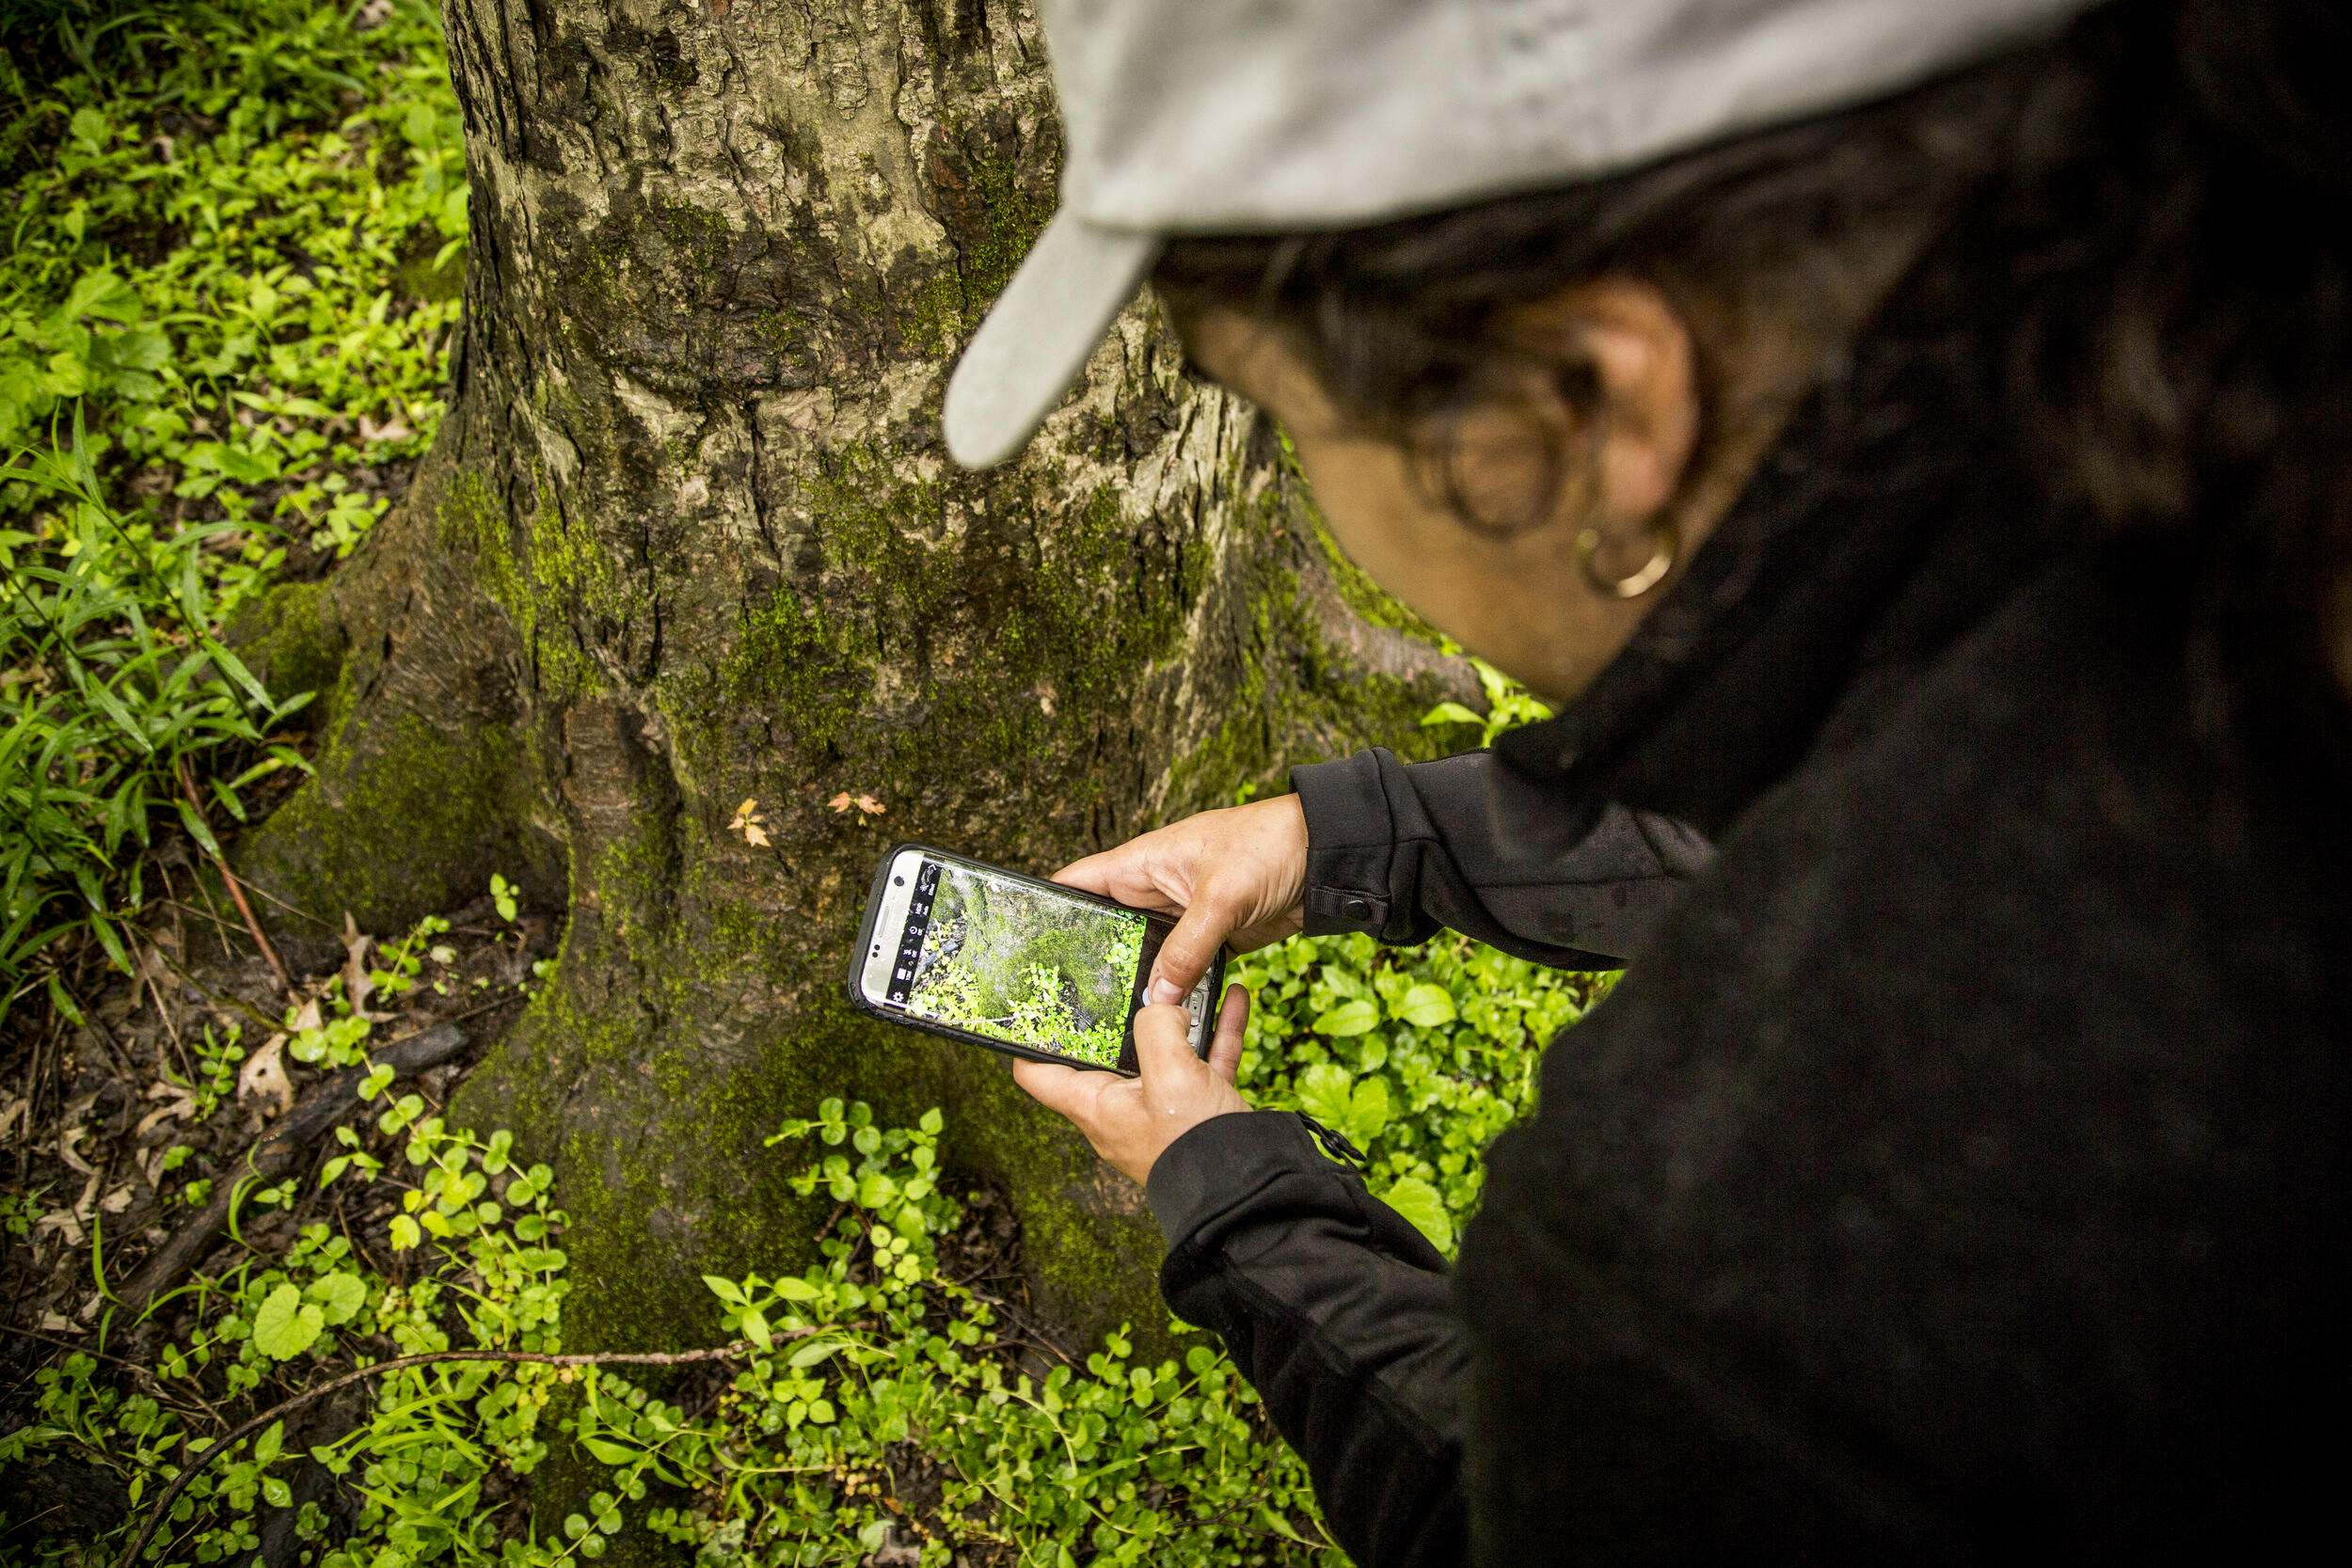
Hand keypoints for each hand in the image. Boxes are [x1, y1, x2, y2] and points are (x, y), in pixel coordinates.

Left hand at [1014, 986, 1250, 1184]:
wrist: (1251, 1194)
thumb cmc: (1195, 1146)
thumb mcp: (1170, 1075)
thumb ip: (1156, 1027)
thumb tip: (1163, 1007)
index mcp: (1096, 1106)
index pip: (1037, 1074)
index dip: (1031, 1038)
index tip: (1040, 1002)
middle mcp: (1123, 1108)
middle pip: (1107, 1050)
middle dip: (1122, 1011)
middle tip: (1129, 973)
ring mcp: (1163, 1109)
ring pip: (1165, 1050)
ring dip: (1180, 1015)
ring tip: (1191, 977)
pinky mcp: (1200, 1109)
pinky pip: (1204, 1061)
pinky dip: (1216, 1031)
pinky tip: (1233, 997)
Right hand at [1053, 795, 1306, 1006]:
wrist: (1326, 857)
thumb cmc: (1268, 847)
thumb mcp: (1221, 898)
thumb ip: (1186, 948)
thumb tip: (1154, 998)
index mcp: (1141, 863)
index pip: (1077, 884)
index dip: (1046, 910)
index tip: (1018, 946)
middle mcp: (1152, 891)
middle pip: (1103, 930)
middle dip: (1084, 962)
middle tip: (1057, 1003)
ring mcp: (1180, 918)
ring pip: (1141, 956)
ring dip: (1129, 982)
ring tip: (1098, 1023)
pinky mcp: (1209, 941)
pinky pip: (1179, 971)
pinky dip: (1169, 992)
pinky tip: (1155, 1021)